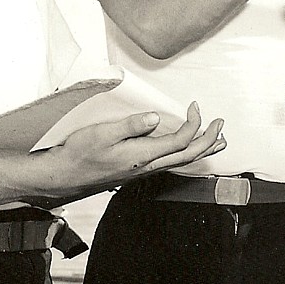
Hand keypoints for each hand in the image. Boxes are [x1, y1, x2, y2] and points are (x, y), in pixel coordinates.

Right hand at [37, 101, 224, 196]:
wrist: (63, 177)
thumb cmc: (79, 154)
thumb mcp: (102, 134)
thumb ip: (130, 125)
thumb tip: (154, 117)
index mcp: (142, 155)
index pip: (180, 141)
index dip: (193, 124)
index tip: (195, 106)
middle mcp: (147, 166)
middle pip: (188, 156)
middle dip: (209, 139)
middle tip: (221, 124)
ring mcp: (143, 170)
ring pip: (182, 162)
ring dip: (202, 149)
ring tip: (218, 141)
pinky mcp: (137, 170)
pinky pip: (171, 163)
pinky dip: (186, 154)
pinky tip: (186, 149)